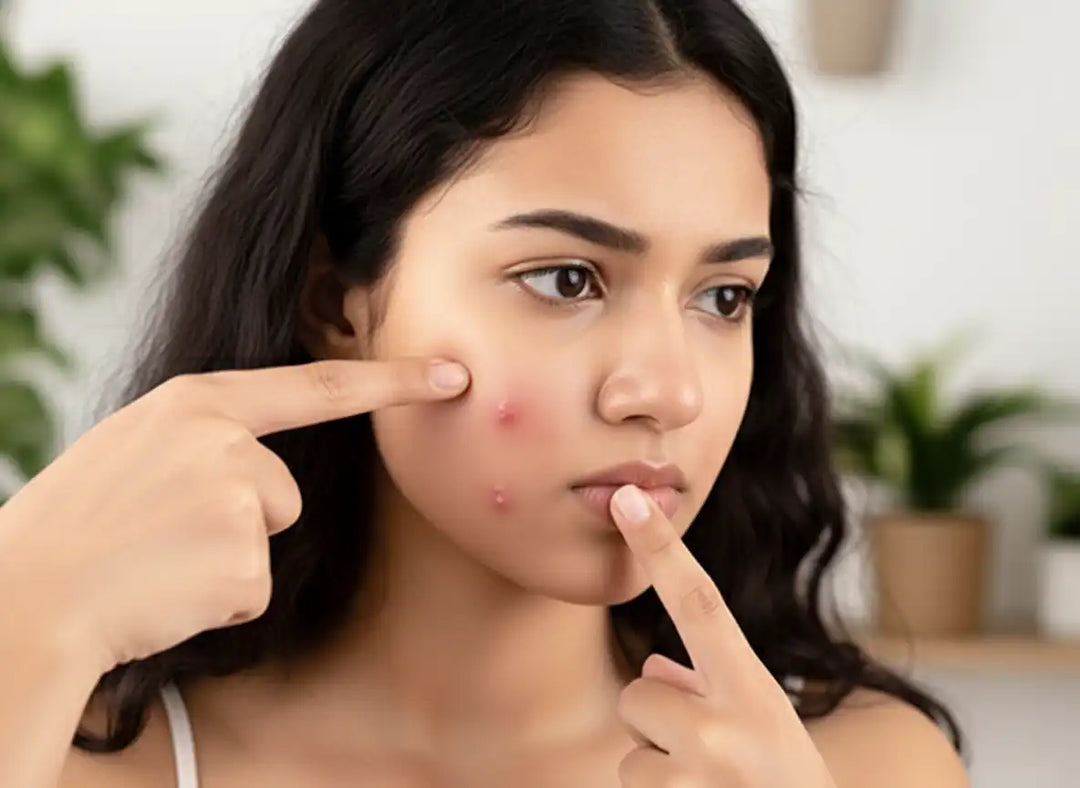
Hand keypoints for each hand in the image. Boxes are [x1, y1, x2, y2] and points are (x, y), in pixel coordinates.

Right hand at [0, 357, 469, 675]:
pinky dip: (218, 601)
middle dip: (241, 522)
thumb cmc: (78, 524)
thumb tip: (260, 457)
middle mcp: (226, 439)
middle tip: (160, 536)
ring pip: (270, 540)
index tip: (452, 375)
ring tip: (159, 561)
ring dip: (226, 561)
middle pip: (285, 491)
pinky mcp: (245, 563)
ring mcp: (237, 498)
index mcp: (199, 402)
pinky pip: (255, 589)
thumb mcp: (135, 445)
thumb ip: (205, 435)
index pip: (318, 387)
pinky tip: (167, 593)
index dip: (392, 382)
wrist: (26, 597)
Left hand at [609, 484, 836, 787]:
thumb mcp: (762, 726)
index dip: (662, 548)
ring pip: (632, 750)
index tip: (628, 498)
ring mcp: (699, 776)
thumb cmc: (782, 781)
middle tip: (710, 760)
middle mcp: (726, 727)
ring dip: (659, 769)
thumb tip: (654, 670)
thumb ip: (709, 689)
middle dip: (659, 721)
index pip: (701, 602)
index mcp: (754, 689)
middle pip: (642, 692)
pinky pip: (628, 785)